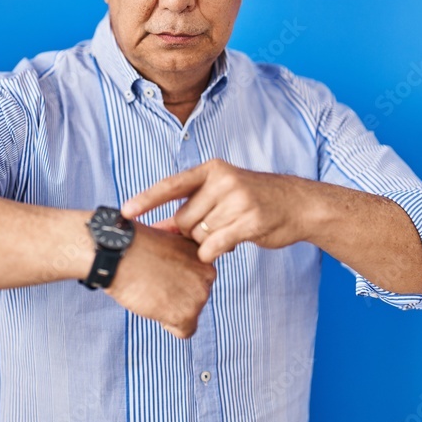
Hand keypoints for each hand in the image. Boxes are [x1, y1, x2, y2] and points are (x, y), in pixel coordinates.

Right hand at [104, 221, 215, 338]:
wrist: (120, 252)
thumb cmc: (135, 245)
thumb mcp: (168, 242)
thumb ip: (181, 259)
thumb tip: (178, 277)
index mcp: (202, 255)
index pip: (198, 279)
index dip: (177, 279)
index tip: (159, 274)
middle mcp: (208, 274)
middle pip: (196, 297)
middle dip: (176, 295)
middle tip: (153, 284)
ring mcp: (199, 295)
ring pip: (190, 313)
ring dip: (170, 308)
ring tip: (150, 291)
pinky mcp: (187, 314)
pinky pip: (185, 331)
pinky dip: (168, 325)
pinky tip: (153, 306)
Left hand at [121, 159, 316, 263]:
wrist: (297, 204)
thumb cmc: (253, 200)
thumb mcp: (221, 193)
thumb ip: (190, 207)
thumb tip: (157, 227)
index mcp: (211, 170)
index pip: (171, 185)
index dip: (146, 199)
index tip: (124, 212)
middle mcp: (223, 181)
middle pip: (183, 219)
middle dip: (191, 231)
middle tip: (212, 228)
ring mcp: (237, 200)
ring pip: (199, 234)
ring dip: (207, 242)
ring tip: (228, 231)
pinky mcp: (249, 221)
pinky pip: (214, 246)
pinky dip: (213, 252)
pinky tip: (227, 246)